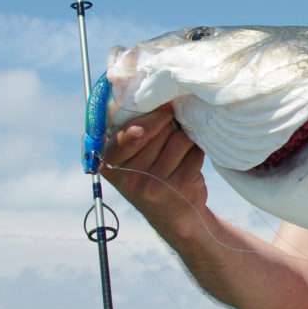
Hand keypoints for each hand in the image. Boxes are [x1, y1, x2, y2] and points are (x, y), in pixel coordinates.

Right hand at [101, 104, 207, 230]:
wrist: (174, 216)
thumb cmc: (152, 177)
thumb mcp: (130, 158)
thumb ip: (131, 130)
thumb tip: (145, 92)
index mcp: (110, 163)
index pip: (128, 133)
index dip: (148, 119)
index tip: (164, 109)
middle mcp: (130, 176)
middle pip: (158, 130)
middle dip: (169, 125)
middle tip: (172, 131)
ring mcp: (155, 183)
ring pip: (179, 138)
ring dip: (185, 138)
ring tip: (180, 149)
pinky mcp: (179, 185)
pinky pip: (195, 152)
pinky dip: (197, 151)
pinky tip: (190, 161)